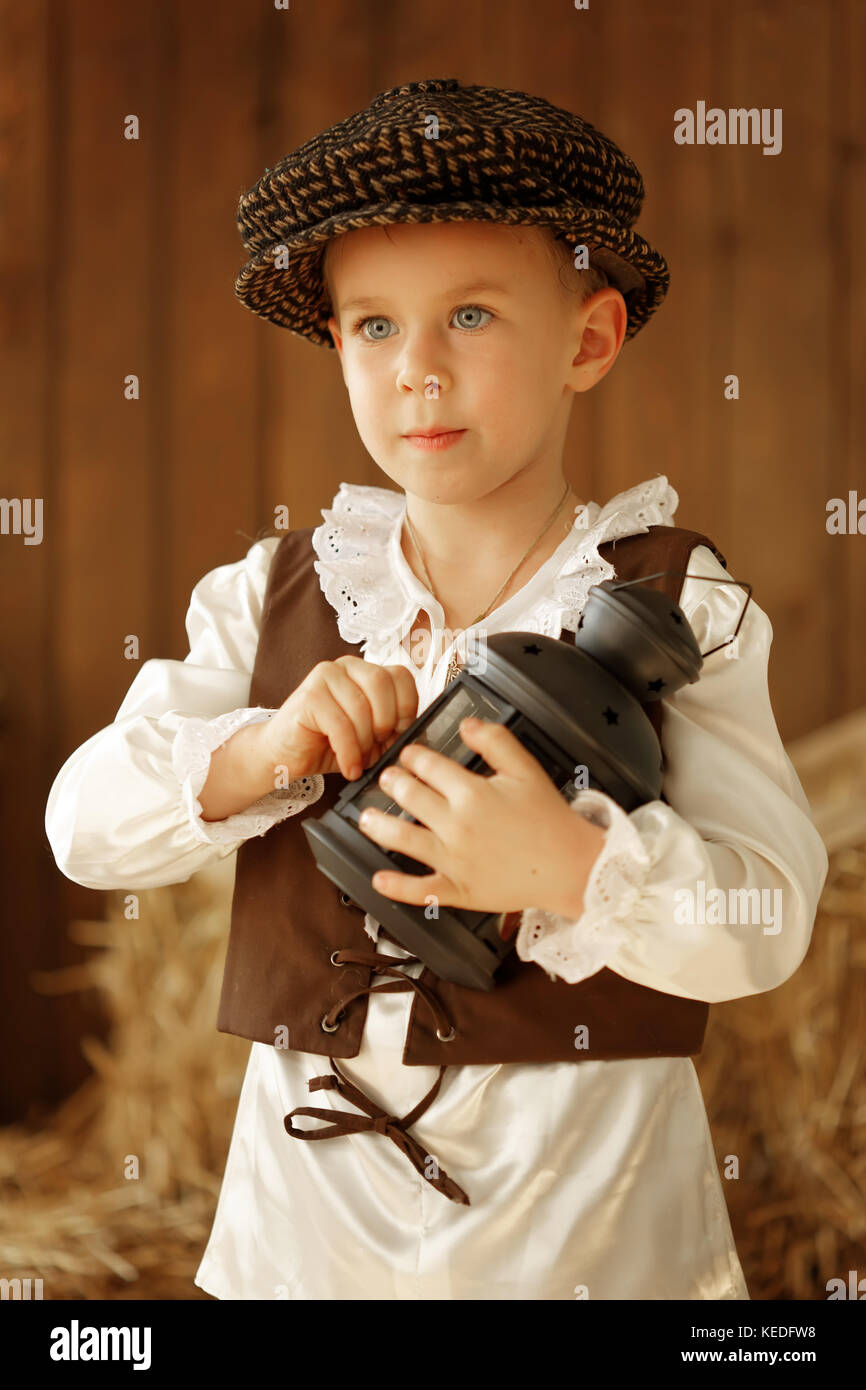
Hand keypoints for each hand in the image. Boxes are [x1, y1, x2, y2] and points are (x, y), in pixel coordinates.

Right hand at [259, 656, 417, 783]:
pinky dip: (349, 752)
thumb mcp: (371, 737)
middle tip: (377, 747)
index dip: (407, 707)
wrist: (285, 755)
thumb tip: (416, 734)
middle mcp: (346, 666)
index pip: (401, 676)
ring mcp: (324, 676)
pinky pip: (341, 725)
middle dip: (385, 722)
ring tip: (358, 760)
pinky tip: (348, 767)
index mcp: (365, 671)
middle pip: (382, 684)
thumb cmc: (328, 744)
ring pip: (361, 707)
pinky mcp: (308, 695)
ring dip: (364, 743)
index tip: (399, 732)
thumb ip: (392, 729)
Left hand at [356, 716, 607, 917]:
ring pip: (402, 839)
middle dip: (392, 783)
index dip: (413, 755)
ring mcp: (454, 860)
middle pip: (409, 797)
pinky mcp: (459, 890)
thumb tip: (466, 724)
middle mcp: (456, 825)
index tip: (409, 754)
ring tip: (365, 818)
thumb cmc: (550, 819)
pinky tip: (378, 878)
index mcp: (472, 792)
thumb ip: (495, 741)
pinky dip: (396, 886)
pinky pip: (420, 890)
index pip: (428, 765)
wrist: (571, 867)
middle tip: (386, 778)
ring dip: (377, 826)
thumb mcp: (527, 769)